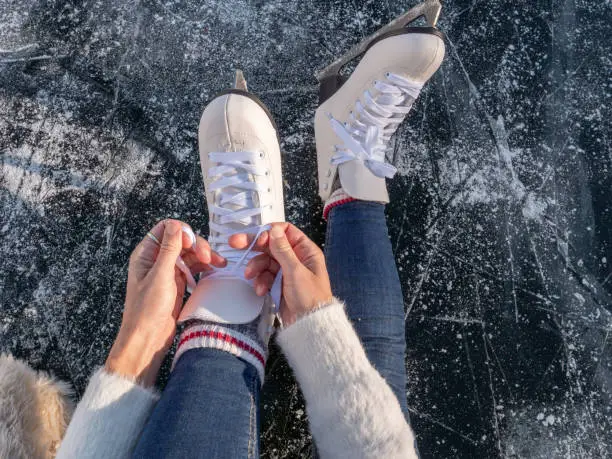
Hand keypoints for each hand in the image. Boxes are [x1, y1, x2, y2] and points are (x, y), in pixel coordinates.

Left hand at [106, 219, 225, 386]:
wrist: (147, 338)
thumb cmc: (147, 309)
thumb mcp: (160, 276)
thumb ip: (169, 249)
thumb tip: (176, 225)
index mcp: (146, 254)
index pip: (166, 229)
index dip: (182, 232)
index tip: (193, 245)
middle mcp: (156, 259)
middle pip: (181, 240)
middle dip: (197, 245)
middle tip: (209, 257)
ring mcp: (168, 271)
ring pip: (190, 254)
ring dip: (205, 256)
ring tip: (219, 263)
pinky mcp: (178, 283)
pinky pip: (193, 268)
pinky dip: (204, 267)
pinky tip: (213, 270)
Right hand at [229, 223, 332, 326]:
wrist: (309, 325)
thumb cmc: (309, 297)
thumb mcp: (295, 271)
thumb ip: (283, 250)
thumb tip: (273, 230)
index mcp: (305, 251)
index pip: (286, 232)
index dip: (270, 232)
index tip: (259, 239)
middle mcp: (296, 258)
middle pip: (271, 245)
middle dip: (254, 246)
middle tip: (234, 243)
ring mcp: (286, 271)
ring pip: (265, 261)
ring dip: (256, 267)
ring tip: (249, 275)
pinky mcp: (278, 284)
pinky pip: (265, 276)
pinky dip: (260, 281)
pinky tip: (260, 290)